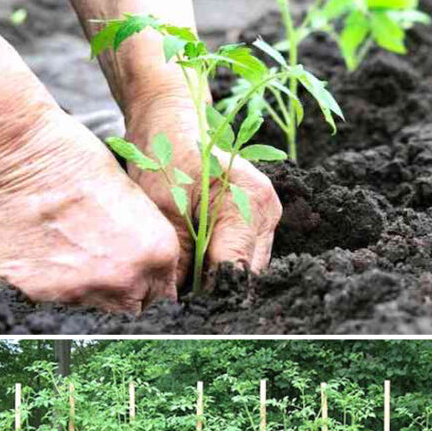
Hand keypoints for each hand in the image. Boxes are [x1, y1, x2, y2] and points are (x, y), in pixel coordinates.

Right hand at [0, 108, 179, 312]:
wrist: (15, 153)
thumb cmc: (74, 159)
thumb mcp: (132, 197)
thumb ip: (144, 240)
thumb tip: (142, 262)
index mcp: (158, 254)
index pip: (163, 293)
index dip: (148, 285)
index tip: (134, 276)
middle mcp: (125, 280)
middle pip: (131, 308)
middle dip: (120, 292)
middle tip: (99, 266)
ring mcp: (81, 292)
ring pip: (91, 309)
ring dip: (83, 289)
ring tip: (64, 254)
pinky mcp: (37, 294)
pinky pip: (49, 302)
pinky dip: (45, 285)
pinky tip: (38, 255)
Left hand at [124, 94, 281, 285]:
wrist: (172, 120)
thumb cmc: (165, 155)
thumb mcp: (163, 211)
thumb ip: (178, 260)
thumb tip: (177, 303)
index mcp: (250, 204)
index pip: (236, 269)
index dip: (210, 294)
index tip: (184, 310)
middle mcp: (268, 211)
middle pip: (248, 272)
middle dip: (217, 289)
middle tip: (183, 302)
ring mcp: (268, 215)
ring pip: (249, 267)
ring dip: (221, 277)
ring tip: (189, 284)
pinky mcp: (260, 218)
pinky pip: (246, 253)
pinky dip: (224, 262)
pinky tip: (200, 266)